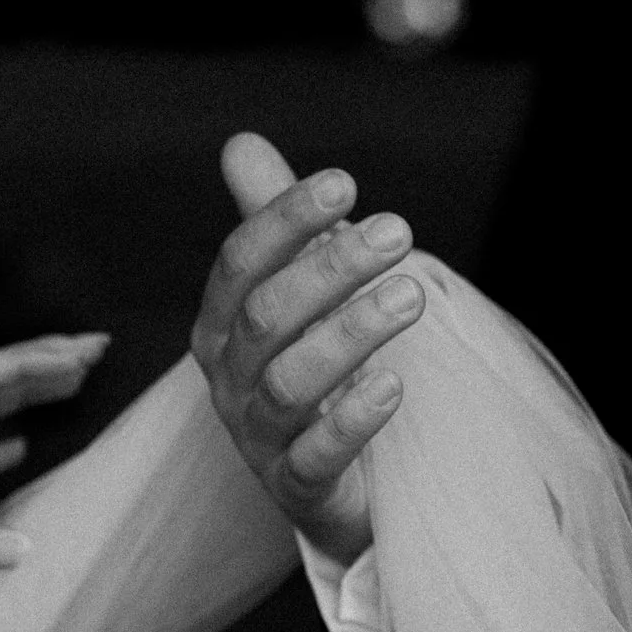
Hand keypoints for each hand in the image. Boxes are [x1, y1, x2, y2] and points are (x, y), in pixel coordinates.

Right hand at [190, 131, 424, 562]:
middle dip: (329, 269)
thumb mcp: (298, 296)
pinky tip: (393, 384)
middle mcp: (228, 382)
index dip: (284, 221)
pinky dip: (352, 420)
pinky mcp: (297, 488)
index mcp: (220, 329)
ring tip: (412, 295)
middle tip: (398, 231)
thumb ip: (274, 225)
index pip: (238, 264)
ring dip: (350, 333)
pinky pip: (315, 456)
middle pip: (265, 317)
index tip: (344, 183)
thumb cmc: (315, 374)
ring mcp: (258, 439)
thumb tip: (240, 143)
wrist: (332, 486)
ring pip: (288, 383)